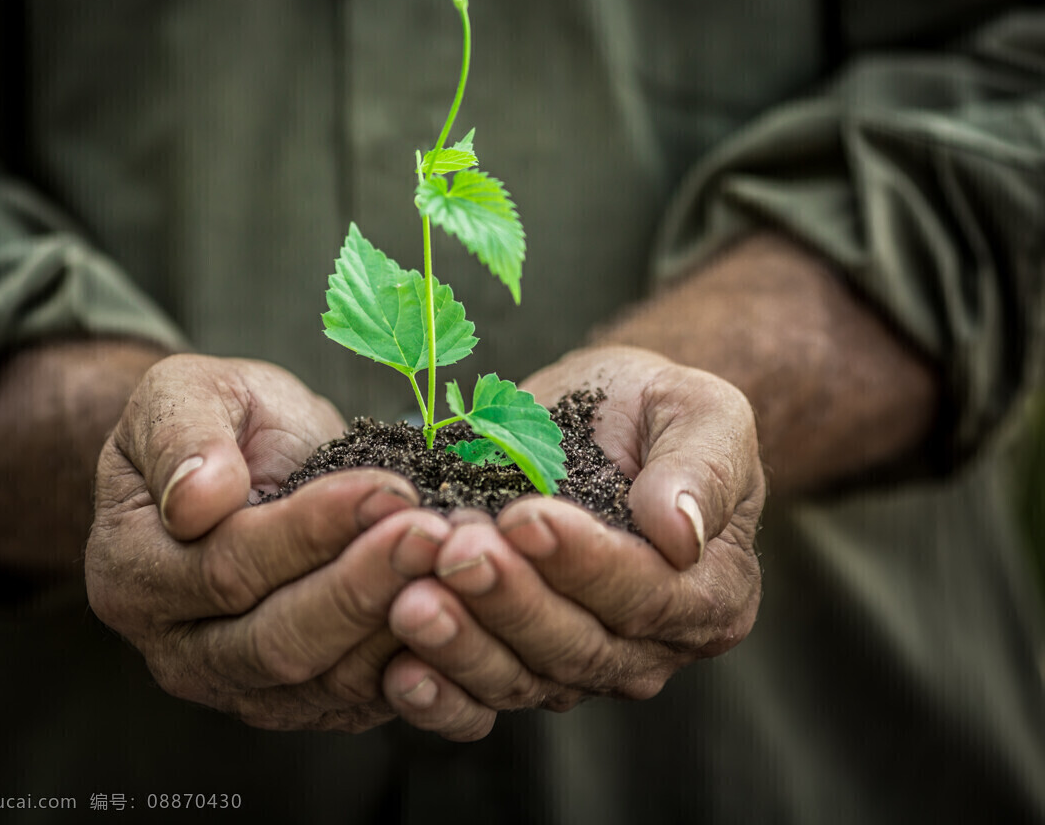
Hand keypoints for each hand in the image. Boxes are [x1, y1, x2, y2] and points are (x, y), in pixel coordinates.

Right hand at [85, 354, 452, 731]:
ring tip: (458, 565)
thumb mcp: (185, 394)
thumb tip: (197, 498)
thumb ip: (181, 435)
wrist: (246, 460)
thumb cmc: (217, 421)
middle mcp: (178, 649)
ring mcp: (239, 687)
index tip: (386, 489)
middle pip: (278, 640)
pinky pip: (361, 699)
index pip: (228, 567)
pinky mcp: (301, 702)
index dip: (312, 531)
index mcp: (133, 572)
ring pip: (327, 681)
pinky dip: (417, 662)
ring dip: (401, 625)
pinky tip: (460, 609)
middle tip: (435, 534)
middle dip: (365, 586)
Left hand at [382, 346, 764, 738]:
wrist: (597, 418)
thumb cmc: (654, 409)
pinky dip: (439, 696)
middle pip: (577, 645)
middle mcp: (650, 646)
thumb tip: (680, 533)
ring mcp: (581, 664)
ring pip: (522, 677)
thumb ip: (702, 468)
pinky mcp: (519, 665)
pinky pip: (480, 699)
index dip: (584, 562)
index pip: (646, 594)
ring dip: (463, 645)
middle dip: (510, 600)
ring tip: (410, 601)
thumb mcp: (701, 412)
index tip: (525, 518)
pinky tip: (399, 672)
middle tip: (455, 552)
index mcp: (710, 592)